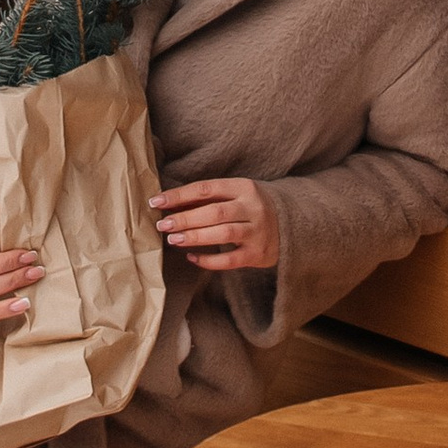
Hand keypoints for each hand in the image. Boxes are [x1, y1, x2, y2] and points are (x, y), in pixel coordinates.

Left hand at [150, 178, 278, 272]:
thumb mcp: (235, 194)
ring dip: (195, 236)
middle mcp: (253, 208)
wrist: (291, 224)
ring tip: (173, 239)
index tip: (157, 201)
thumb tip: (169, 203)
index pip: (207, 189)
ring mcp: (257, 232)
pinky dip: (208, 260)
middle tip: (162, 225)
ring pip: (223, 234)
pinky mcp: (258, 254)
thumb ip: (207, 198)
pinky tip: (191, 257)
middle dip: (185, 218)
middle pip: (214, 212)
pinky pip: (230, 259)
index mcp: (244, 187)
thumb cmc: (251, 207)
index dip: (179, 195)